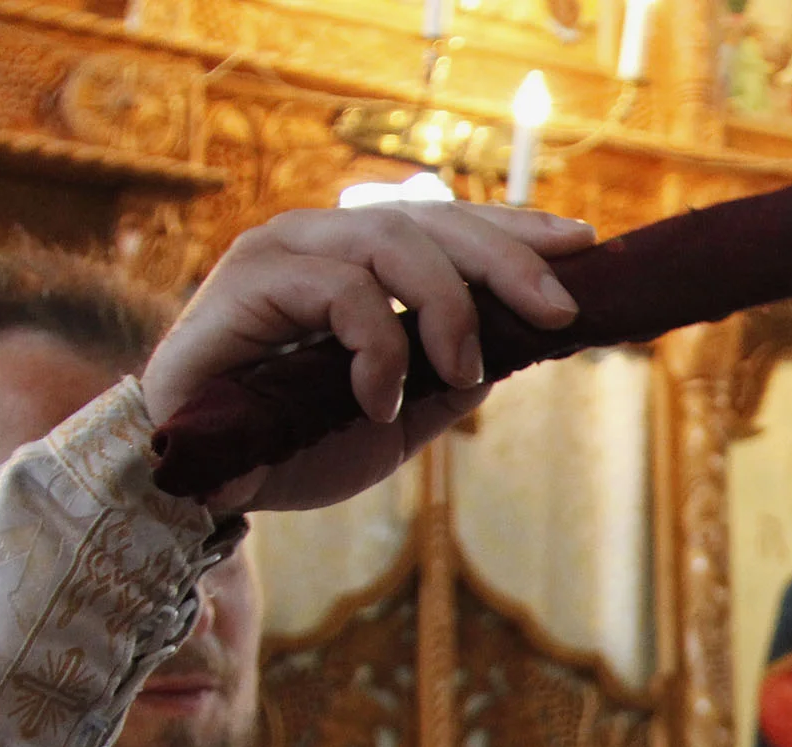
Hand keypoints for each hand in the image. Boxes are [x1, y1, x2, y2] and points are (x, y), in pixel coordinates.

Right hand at [140, 200, 596, 512]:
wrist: (209, 482)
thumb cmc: (296, 442)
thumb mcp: (402, 417)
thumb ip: (452, 379)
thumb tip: (515, 349)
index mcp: (362, 262)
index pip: (449, 224)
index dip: (516, 229)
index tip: (582, 244)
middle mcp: (323, 240)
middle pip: (432, 220)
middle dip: (507, 260)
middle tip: (560, 310)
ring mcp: (282, 252)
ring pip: (392, 241)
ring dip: (447, 309)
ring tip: (464, 371)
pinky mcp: (246, 281)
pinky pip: (340, 290)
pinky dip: (379, 346)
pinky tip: (379, 402)